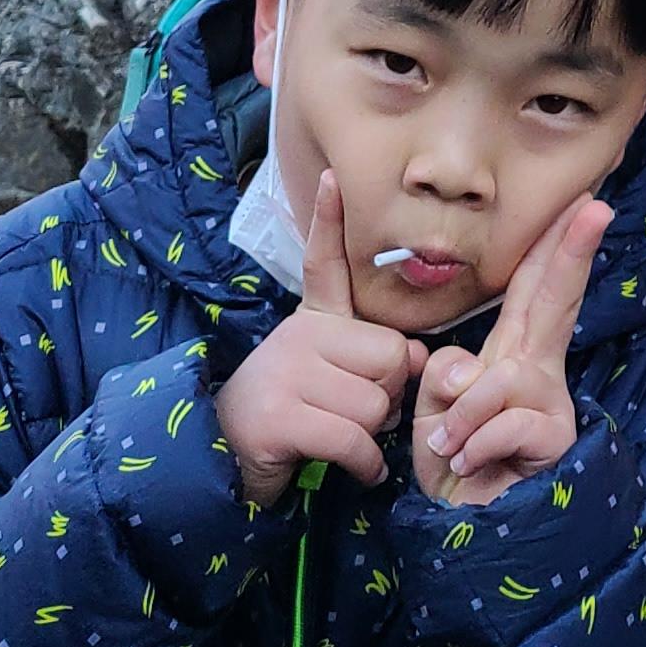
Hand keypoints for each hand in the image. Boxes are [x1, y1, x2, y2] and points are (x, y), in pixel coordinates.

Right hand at [213, 174, 426, 504]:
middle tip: (353, 413)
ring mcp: (285, 374)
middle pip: (390, 357)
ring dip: (373, 436)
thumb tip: (418, 359)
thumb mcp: (336, 381)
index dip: (329, 221)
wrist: (228, 466)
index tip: (332, 177)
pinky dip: (364, 465)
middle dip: (389, 397)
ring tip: (341, 439)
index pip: (325, 264)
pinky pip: (354, 440)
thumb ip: (377, 361)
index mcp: (312, 321)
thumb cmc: (297, 421)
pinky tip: (355, 469)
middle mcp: (297, 336)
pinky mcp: (279, 418)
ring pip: (375, 404)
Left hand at [413, 195, 612, 509]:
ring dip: (460, 420)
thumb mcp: (435, 414)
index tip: (580, 202)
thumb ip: (447, 378)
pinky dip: (474, 446)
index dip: (551, 247)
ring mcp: (550, 402)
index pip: (528, 291)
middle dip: (571, 253)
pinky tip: (471, 465)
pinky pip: (501, 423)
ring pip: (496, 380)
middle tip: (595, 206)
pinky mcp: (554, 437)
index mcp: (508, 355)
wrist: (467, 531)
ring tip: (453, 450)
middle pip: (554, 302)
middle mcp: (536, 370)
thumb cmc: (453, 466)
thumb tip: (468, 371)